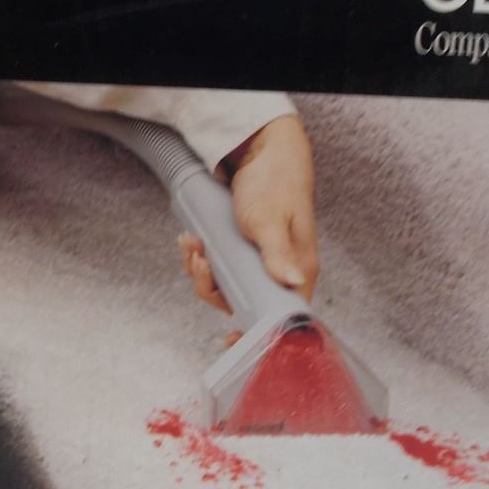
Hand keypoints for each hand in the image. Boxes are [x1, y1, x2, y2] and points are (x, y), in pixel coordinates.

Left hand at [178, 115, 318, 316]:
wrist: (262, 150)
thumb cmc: (275, 182)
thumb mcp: (270, 219)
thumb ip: (279, 254)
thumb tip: (294, 283)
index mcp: (296, 270)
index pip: (280, 316)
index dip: (255, 331)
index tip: (231, 339)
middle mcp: (278, 271)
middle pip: (242, 302)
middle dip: (213, 286)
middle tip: (200, 261)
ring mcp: (258, 261)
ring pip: (225, 284)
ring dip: (201, 269)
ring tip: (192, 244)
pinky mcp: (241, 250)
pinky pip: (217, 266)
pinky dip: (200, 257)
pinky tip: (192, 241)